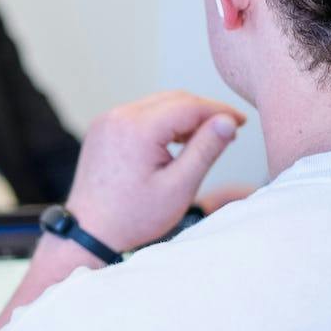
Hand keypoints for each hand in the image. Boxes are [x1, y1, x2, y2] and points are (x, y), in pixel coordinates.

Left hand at [64, 92, 245, 251]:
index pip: (190, 105)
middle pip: (174, 99)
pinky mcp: (103, 128)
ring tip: (206, 139)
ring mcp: (107, 120)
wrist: (88, 231)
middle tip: (229, 131)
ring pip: (157, 104)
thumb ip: (205, 150)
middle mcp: (119, 116)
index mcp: (137, 128)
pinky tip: (177, 141)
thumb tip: (229, 121)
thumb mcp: (179, 187)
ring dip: (184, 116)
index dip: (220, 110)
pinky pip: (140, 114)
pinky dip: (163, 121)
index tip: (242, 121)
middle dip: (204, 111)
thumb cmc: (133, 217)